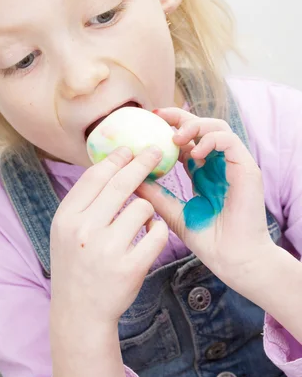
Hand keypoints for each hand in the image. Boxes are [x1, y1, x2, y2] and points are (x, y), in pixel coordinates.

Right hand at [50, 145, 167, 330]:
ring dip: (147, 209)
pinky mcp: (132, 267)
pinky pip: (157, 233)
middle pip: (121, 183)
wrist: (80, 312)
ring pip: (144, 206)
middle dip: (142, 163)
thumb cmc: (75, 265)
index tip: (129, 149)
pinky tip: (148, 236)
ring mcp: (108, 249)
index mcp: (67, 217)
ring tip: (139, 221)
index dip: (115, 158)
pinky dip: (157, 231)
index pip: (94, 176)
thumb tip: (109, 165)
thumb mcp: (65, 230)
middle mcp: (85, 230)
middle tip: (155, 153)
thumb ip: (83, 201)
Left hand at [137, 108, 275, 294]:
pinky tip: (193, 154)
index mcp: (202, 171)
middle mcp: (217, 164)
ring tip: (175, 138)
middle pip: (201, 126)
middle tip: (157, 116)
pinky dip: (210, 140)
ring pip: (217, 127)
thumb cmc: (208, 240)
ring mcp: (233, 164)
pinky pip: (230, 141)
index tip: (147, 123)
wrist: (233, 260)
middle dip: (179, 117)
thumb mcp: (173, 212)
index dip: (168, 127)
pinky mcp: (246, 168)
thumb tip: (131, 178)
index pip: (186, 139)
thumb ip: (155, 194)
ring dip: (194, 126)